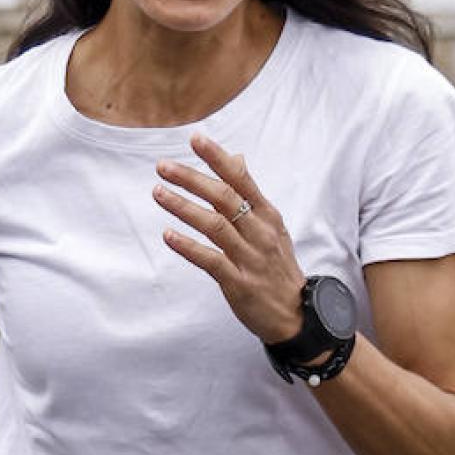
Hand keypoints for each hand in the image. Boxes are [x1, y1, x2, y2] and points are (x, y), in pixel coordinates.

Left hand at [154, 133, 304, 342]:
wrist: (296, 315)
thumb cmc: (278, 267)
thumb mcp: (272, 227)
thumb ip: (251, 195)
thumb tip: (237, 159)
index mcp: (268, 216)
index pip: (241, 179)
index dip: (218, 158)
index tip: (195, 139)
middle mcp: (260, 233)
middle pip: (223, 197)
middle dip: (192, 179)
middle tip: (163, 166)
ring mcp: (250, 258)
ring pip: (214, 225)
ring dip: (183, 207)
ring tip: (158, 192)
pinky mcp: (238, 282)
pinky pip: (210, 260)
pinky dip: (188, 247)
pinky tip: (168, 235)